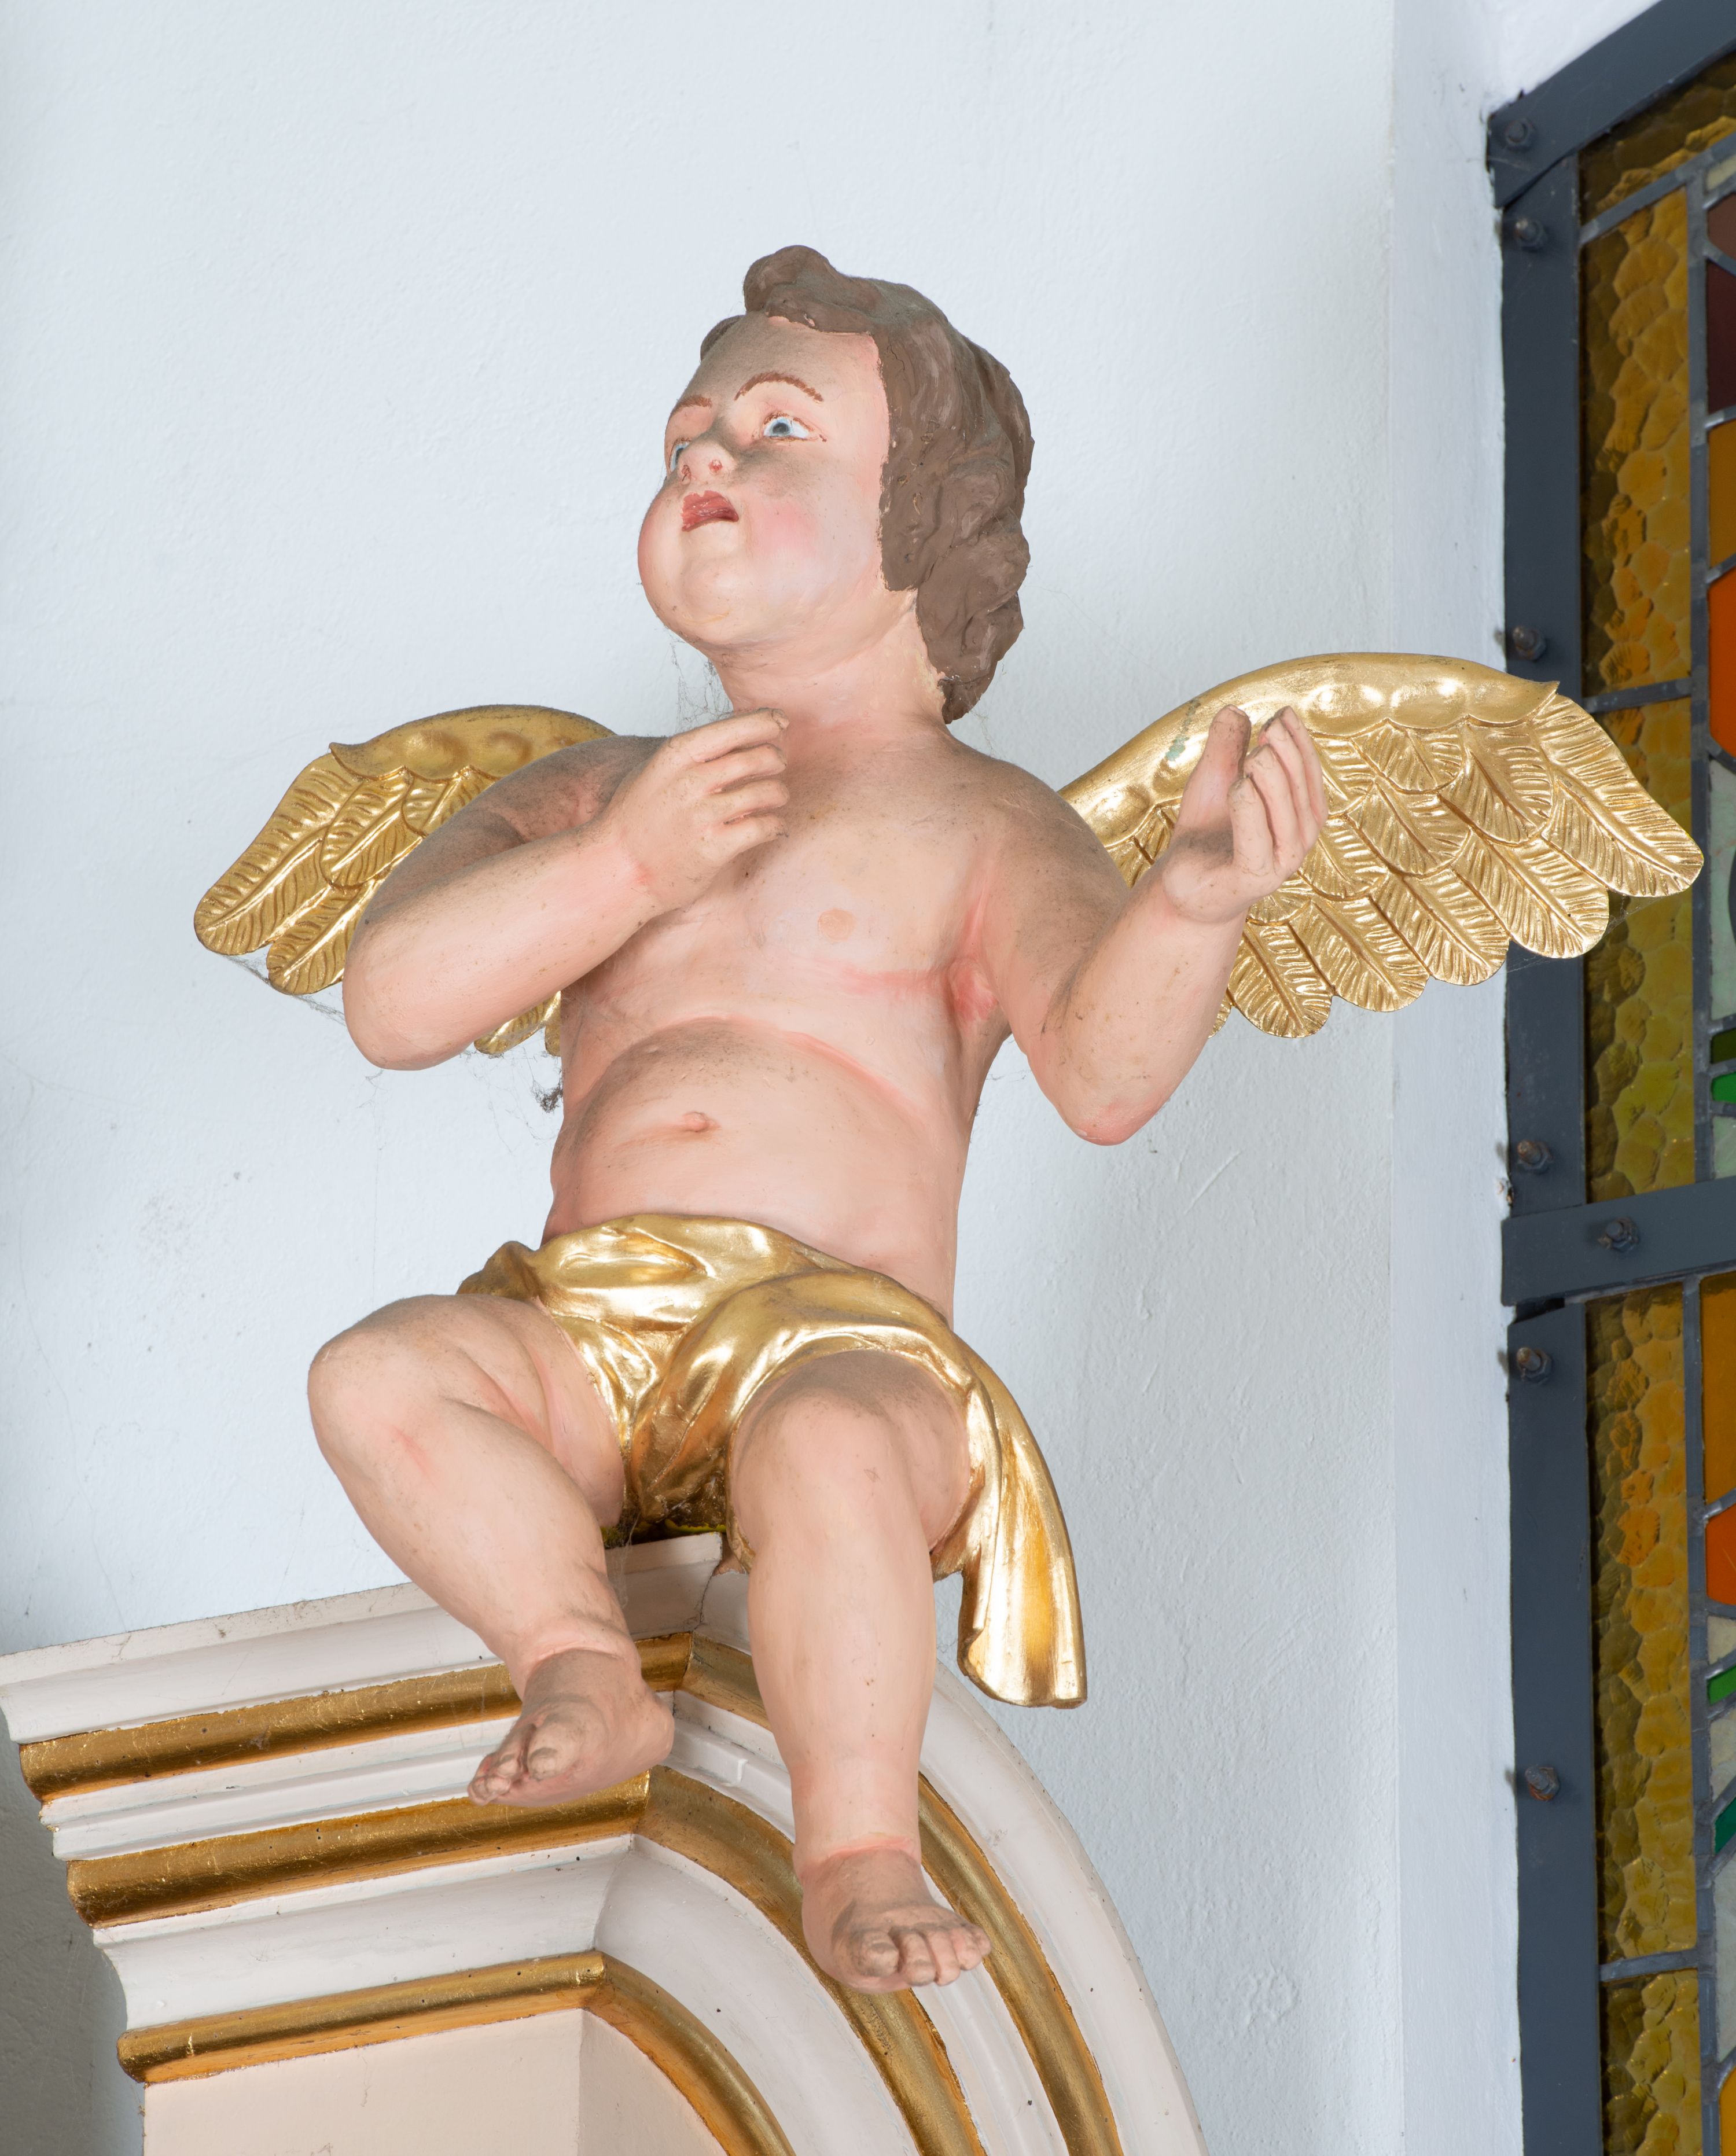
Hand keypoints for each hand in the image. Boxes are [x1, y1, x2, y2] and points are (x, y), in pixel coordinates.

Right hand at [598, 708, 788, 912]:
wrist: (619, 869)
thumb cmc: (636, 818)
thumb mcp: (655, 770)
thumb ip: (692, 752)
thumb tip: (737, 729)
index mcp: (676, 755)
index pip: (734, 727)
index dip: (765, 722)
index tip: (780, 723)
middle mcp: (690, 781)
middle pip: (758, 757)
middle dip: (776, 759)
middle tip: (777, 764)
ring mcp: (702, 816)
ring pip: (767, 792)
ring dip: (779, 793)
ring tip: (776, 797)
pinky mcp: (714, 848)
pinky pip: (764, 827)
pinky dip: (774, 825)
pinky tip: (771, 826)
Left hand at [1158, 705, 1325, 924]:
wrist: (1183, 882)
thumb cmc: (1205, 832)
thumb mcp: (1214, 780)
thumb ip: (1226, 748)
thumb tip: (1234, 710)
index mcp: (1300, 814)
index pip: (1309, 773)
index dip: (1299, 742)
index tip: (1280, 713)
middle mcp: (1299, 840)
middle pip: (1301, 791)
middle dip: (1287, 756)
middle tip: (1267, 729)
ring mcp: (1280, 864)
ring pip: (1285, 816)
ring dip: (1272, 781)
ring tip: (1253, 755)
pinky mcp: (1254, 880)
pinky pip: (1258, 842)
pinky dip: (1251, 810)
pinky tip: (1239, 785)